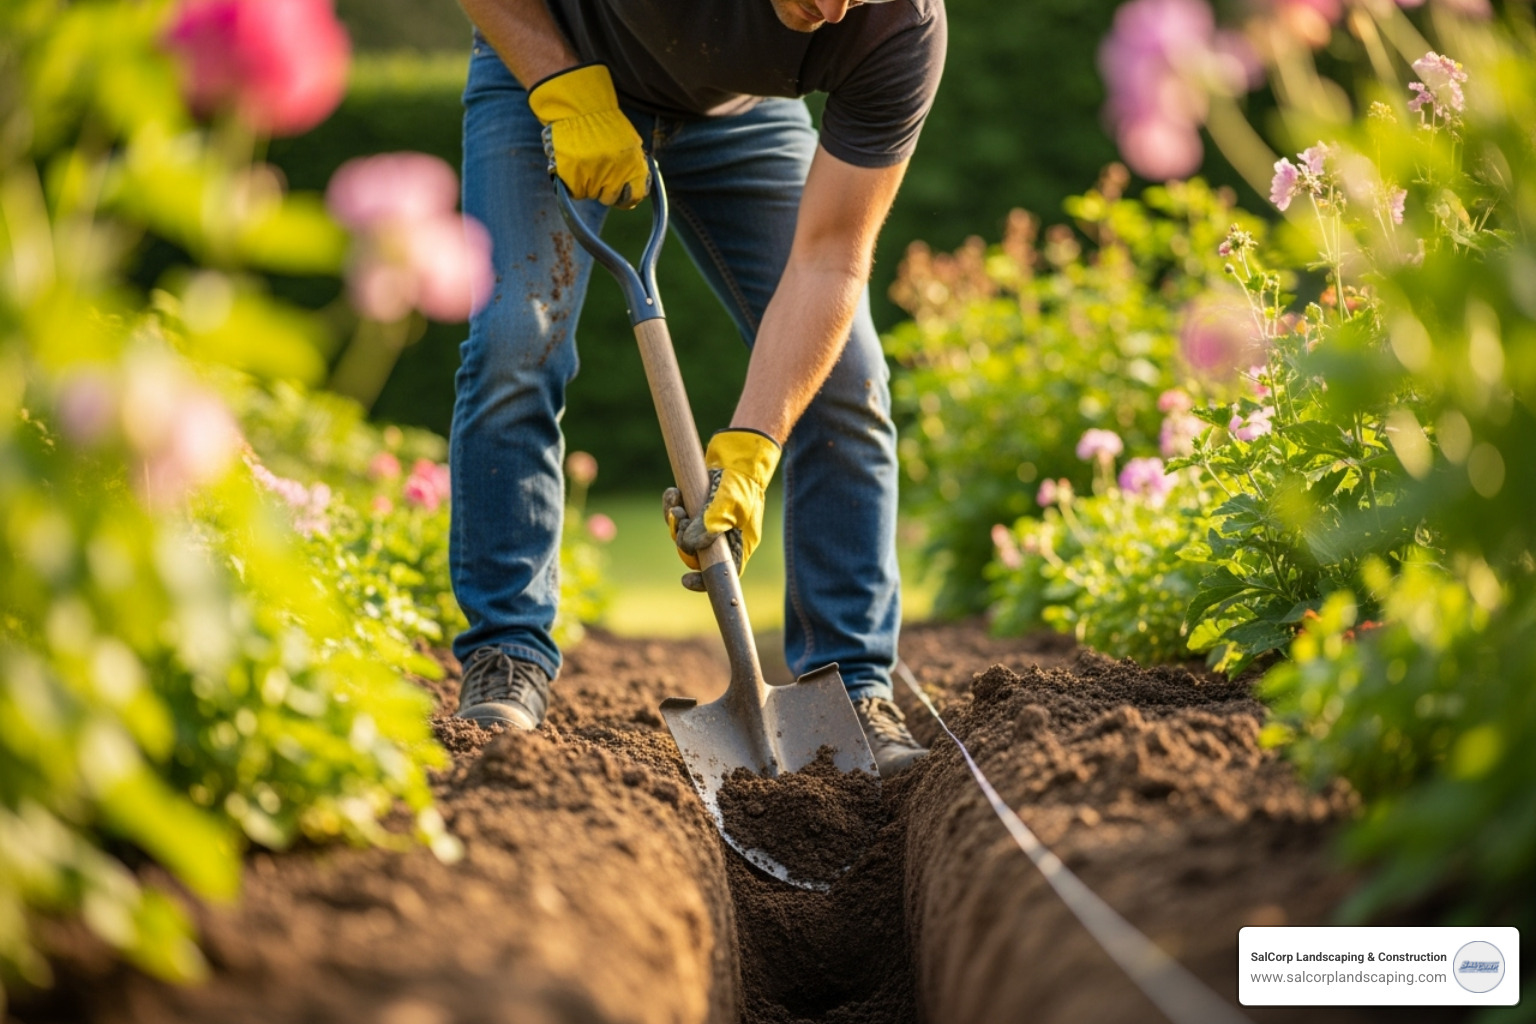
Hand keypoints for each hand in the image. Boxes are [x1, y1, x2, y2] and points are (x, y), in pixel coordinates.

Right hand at [528, 63, 647, 207]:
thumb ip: (632, 168)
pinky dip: (572, 182)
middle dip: (603, 189)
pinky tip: (573, 165)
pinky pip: (574, 190)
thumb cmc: (605, 124)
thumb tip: (634, 193)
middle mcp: (615, 175)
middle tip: (597, 171)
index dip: (626, 197)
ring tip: (583, 162)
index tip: (620, 193)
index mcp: (633, 167)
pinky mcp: (573, 176)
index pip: (634, 196)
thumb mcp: (629, 143)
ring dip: (586, 183)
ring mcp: (593, 176)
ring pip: (589, 194)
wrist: (579, 107)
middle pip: (608, 198)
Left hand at [661, 429, 780, 591]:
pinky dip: (672, 505)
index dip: (703, 581)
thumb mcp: (729, 505)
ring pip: (683, 533)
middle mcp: (723, 536)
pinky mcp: (697, 506)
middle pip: (695, 553)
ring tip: (675, 501)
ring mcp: (709, 521)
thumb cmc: (741, 481)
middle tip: (679, 518)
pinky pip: (679, 515)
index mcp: (738, 543)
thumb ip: (710, 527)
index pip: (721, 572)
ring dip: (674, 519)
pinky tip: (673, 492)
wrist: (739, 453)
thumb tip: (689, 545)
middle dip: (682, 538)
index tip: (685, 581)